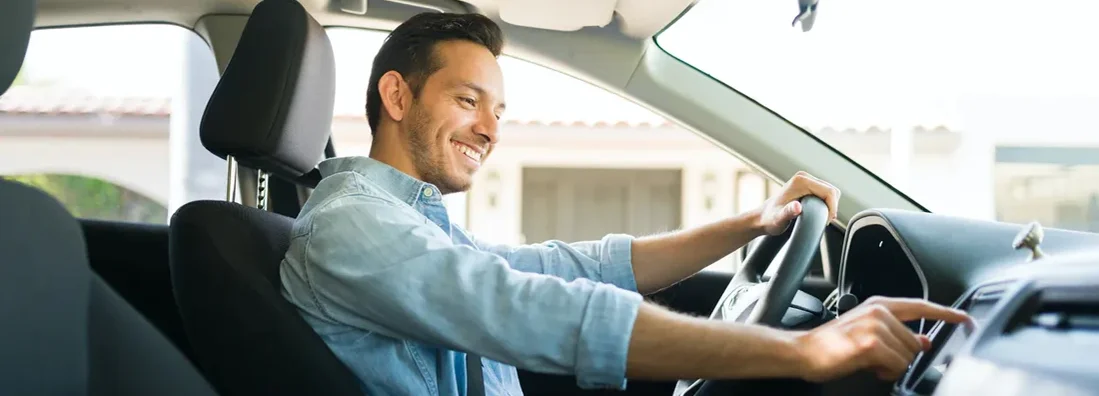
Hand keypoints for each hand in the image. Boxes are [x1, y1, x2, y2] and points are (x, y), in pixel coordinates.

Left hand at [758, 171, 840, 235]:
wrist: (762, 218)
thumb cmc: (769, 219)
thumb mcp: (779, 219)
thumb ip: (788, 213)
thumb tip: (797, 207)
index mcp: (801, 181)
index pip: (829, 192)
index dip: (832, 208)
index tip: (825, 221)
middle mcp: (804, 177)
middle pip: (832, 191)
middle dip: (832, 207)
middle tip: (823, 221)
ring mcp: (805, 180)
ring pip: (830, 192)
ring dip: (829, 206)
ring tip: (820, 218)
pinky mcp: (807, 185)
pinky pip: (824, 193)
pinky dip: (825, 203)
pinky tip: (818, 213)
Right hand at [792, 296, 970, 381]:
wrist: (803, 351)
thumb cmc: (831, 344)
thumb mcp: (867, 333)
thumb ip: (897, 333)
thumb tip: (923, 341)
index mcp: (879, 305)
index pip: (921, 306)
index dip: (946, 313)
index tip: (965, 319)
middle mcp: (879, 312)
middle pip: (916, 342)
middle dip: (903, 357)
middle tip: (879, 361)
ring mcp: (875, 327)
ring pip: (908, 356)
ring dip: (893, 366)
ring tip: (871, 363)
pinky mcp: (871, 344)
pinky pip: (897, 365)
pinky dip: (886, 372)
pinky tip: (869, 367)